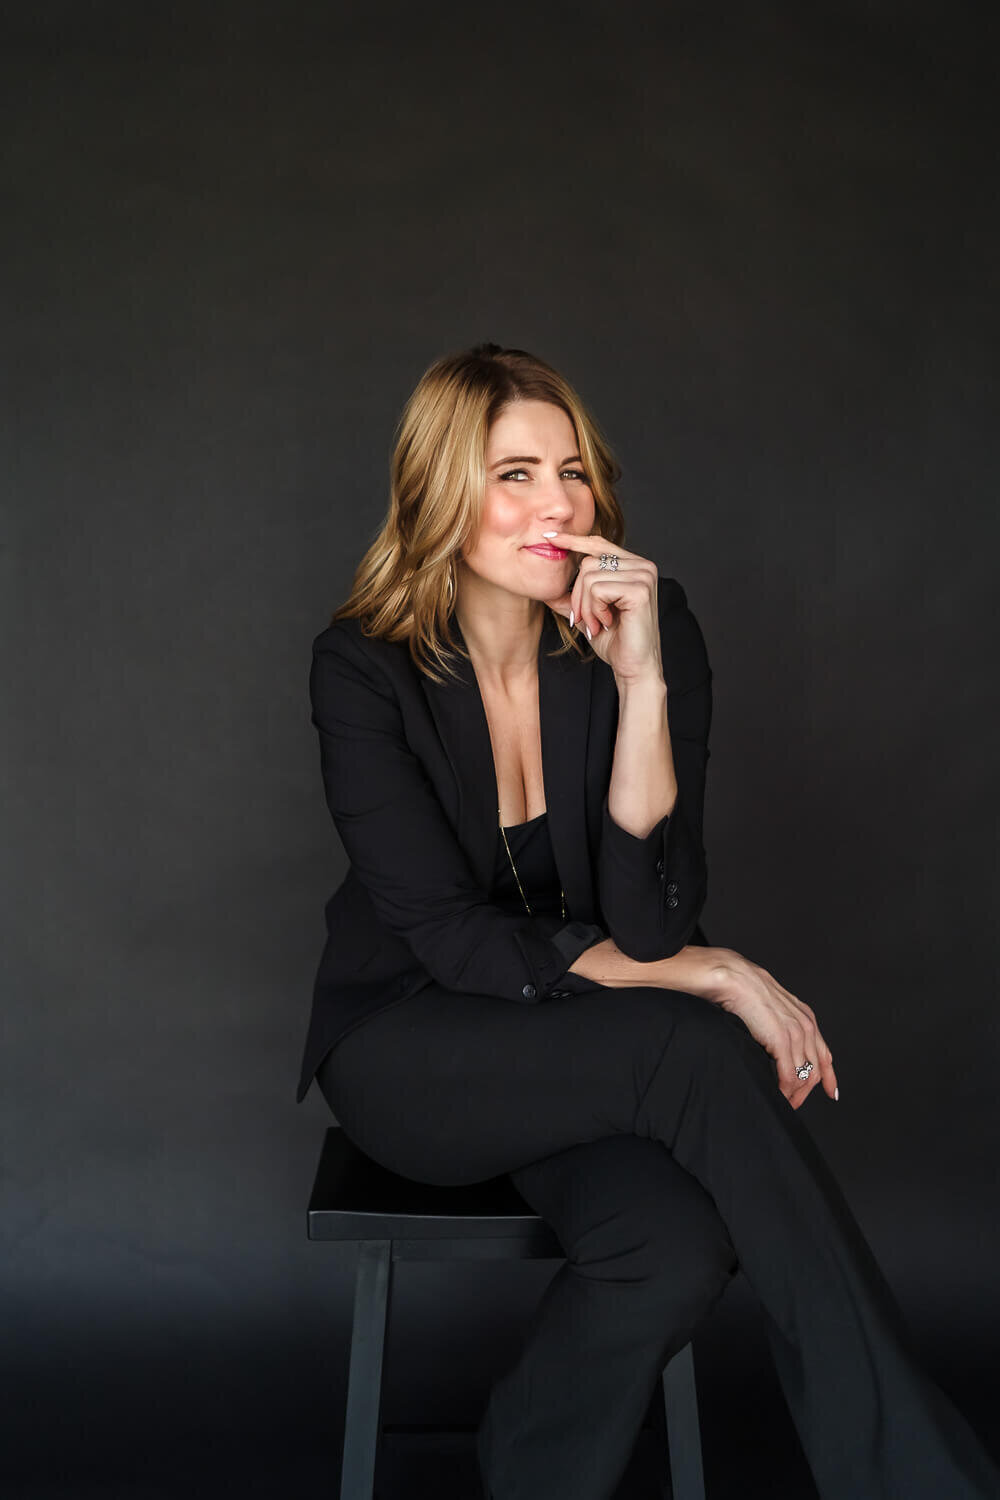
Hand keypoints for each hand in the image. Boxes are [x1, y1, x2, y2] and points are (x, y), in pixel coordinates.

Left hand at [542, 531, 663, 684]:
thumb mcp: (587, 613)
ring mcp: (644, 576)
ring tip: (598, 623)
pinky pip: (597, 589)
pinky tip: (606, 623)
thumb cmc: (615, 641)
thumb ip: (571, 597)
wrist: (633, 667)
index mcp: (634, 566)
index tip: (550, 538)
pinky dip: (595, 610)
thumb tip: (546, 585)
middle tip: (586, 619)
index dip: (574, 541)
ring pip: (590, 576)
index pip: (599, 545)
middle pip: (588, 562)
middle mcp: (642, 566)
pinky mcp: (640, 589)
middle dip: (578, 595)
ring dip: (586, 606)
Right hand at [691, 948, 839, 1108]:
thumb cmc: (746, 991)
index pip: (824, 1054)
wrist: (735, 979)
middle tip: (795, 1104)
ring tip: (784, 1103)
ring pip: (803, 1076)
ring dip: (795, 1094)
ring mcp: (796, 1034)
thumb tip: (775, 1045)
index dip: (829, 1076)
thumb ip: (780, 1025)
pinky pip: (789, 1076)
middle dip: (807, 1091)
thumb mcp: (773, 1009)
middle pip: (816, 1070)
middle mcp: (807, 1026)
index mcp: (806, 1018)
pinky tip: (778, 1096)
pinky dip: (785, 1091)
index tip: (831, 1092)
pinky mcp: (782, 1042)